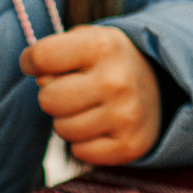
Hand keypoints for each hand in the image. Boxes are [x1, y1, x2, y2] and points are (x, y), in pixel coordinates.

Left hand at [21, 24, 162, 164]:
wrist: (160, 86)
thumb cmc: (107, 63)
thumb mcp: (86, 40)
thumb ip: (54, 53)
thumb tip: (40, 81)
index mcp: (103, 46)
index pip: (42, 56)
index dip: (32, 62)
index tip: (39, 64)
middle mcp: (117, 80)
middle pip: (48, 98)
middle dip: (52, 96)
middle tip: (71, 91)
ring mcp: (126, 115)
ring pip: (62, 129)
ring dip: (67, 121)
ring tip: (88, 108)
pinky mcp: (129, 146)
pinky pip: (80, 151)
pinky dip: (84, 142)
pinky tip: (100, 127)